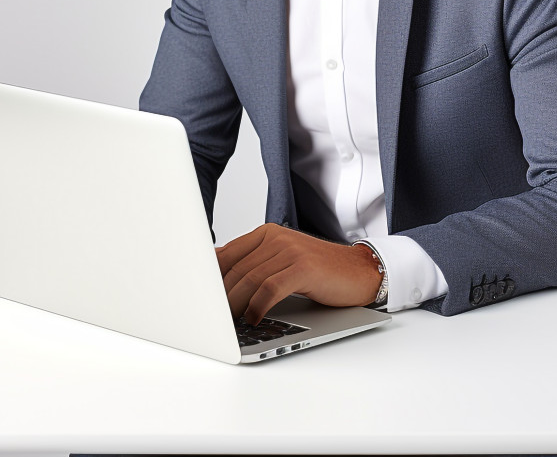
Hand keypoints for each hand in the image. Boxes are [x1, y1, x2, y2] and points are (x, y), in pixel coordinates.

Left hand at [215, 223, 381, 324]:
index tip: (198, 297)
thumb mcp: (281, 261)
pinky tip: (253, 319)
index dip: (209, 278)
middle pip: (236, 269)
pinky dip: (257, 307)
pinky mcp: (303, 267)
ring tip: (228, 322)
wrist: (358, 271)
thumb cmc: (319, 271)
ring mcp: (290, 250)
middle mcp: (276, 237)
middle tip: (211, 317)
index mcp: (267, 233)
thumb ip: (253, 263)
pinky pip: (270, 289)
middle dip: (220, 296)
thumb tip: (216, 276)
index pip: (227, 254)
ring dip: (235, 305)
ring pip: (250, 279)